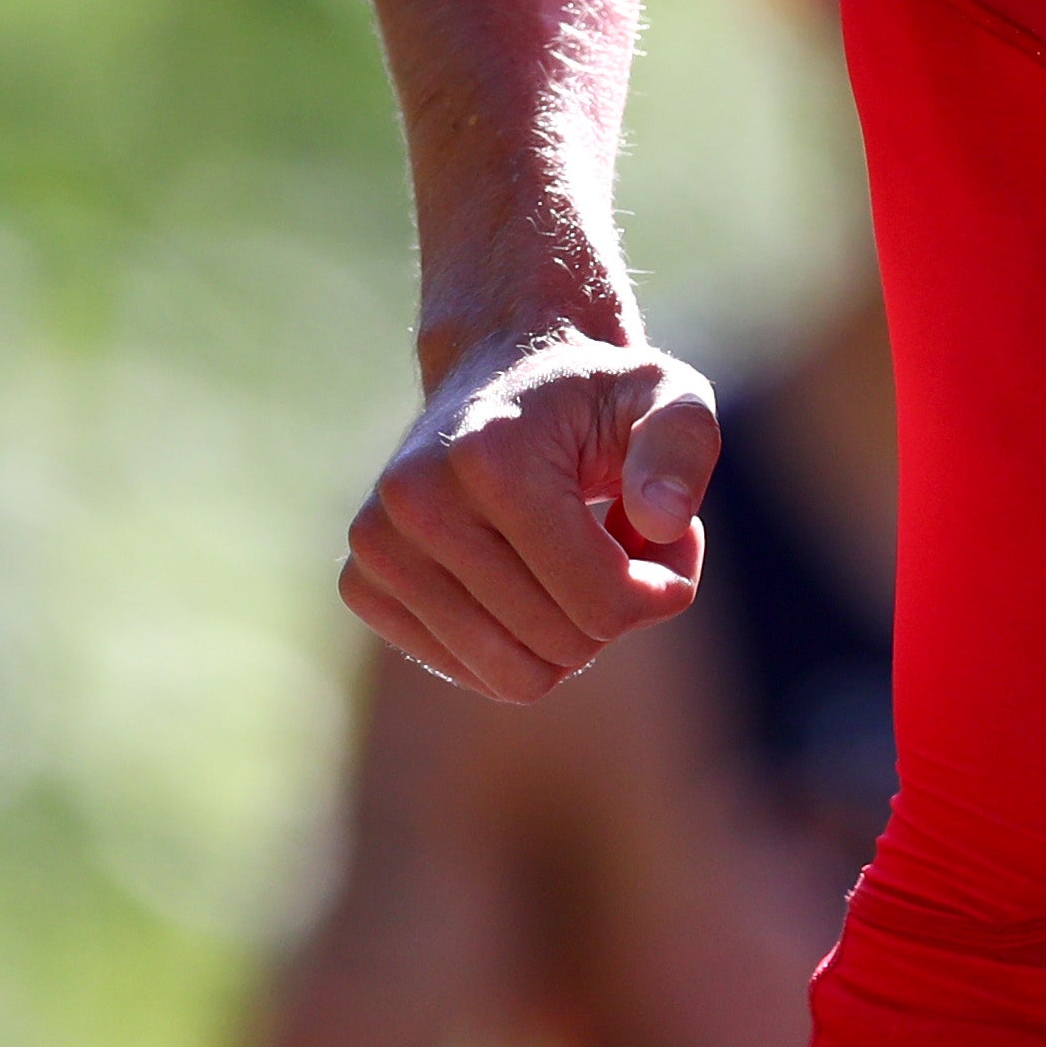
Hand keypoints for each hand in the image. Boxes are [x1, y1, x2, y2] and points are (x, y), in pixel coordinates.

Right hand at [340, 330, 722, 699]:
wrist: (501, 369)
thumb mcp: (666, 392)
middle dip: (617, 605)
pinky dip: (516, 639)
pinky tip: (525, 569)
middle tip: (622, 536)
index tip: (671, 535)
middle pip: (561, 646)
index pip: (601, 601)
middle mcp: (416, 503)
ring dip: (569, 629)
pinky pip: (471, 673)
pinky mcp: (363, 584)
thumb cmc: (596, 393)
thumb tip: (667, 520)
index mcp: (490, 458)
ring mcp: (377, 549)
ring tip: (577, 552)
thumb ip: (682, 444)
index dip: (661, 587)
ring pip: (515, 677)